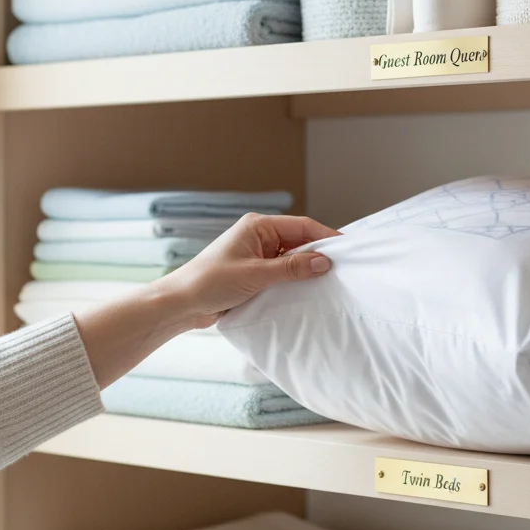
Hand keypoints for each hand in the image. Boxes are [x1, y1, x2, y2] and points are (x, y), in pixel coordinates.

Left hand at [157, 213, 341, 328]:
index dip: (327, 237)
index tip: (348, 251)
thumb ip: (292, 268)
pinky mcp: (254, 273)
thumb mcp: (256, 275)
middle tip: (342, 271)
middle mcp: (259, 236)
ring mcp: (257, 255)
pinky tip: (306, 293)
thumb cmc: (211, 282)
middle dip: (318, 255)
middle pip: (300, 241)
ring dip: (305, 270)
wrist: (181, 304)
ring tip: (327, 284)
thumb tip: (324, 262)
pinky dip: (294, 281)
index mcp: (258, 226)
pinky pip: (282, 273)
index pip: (302, 226)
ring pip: (292, 259)